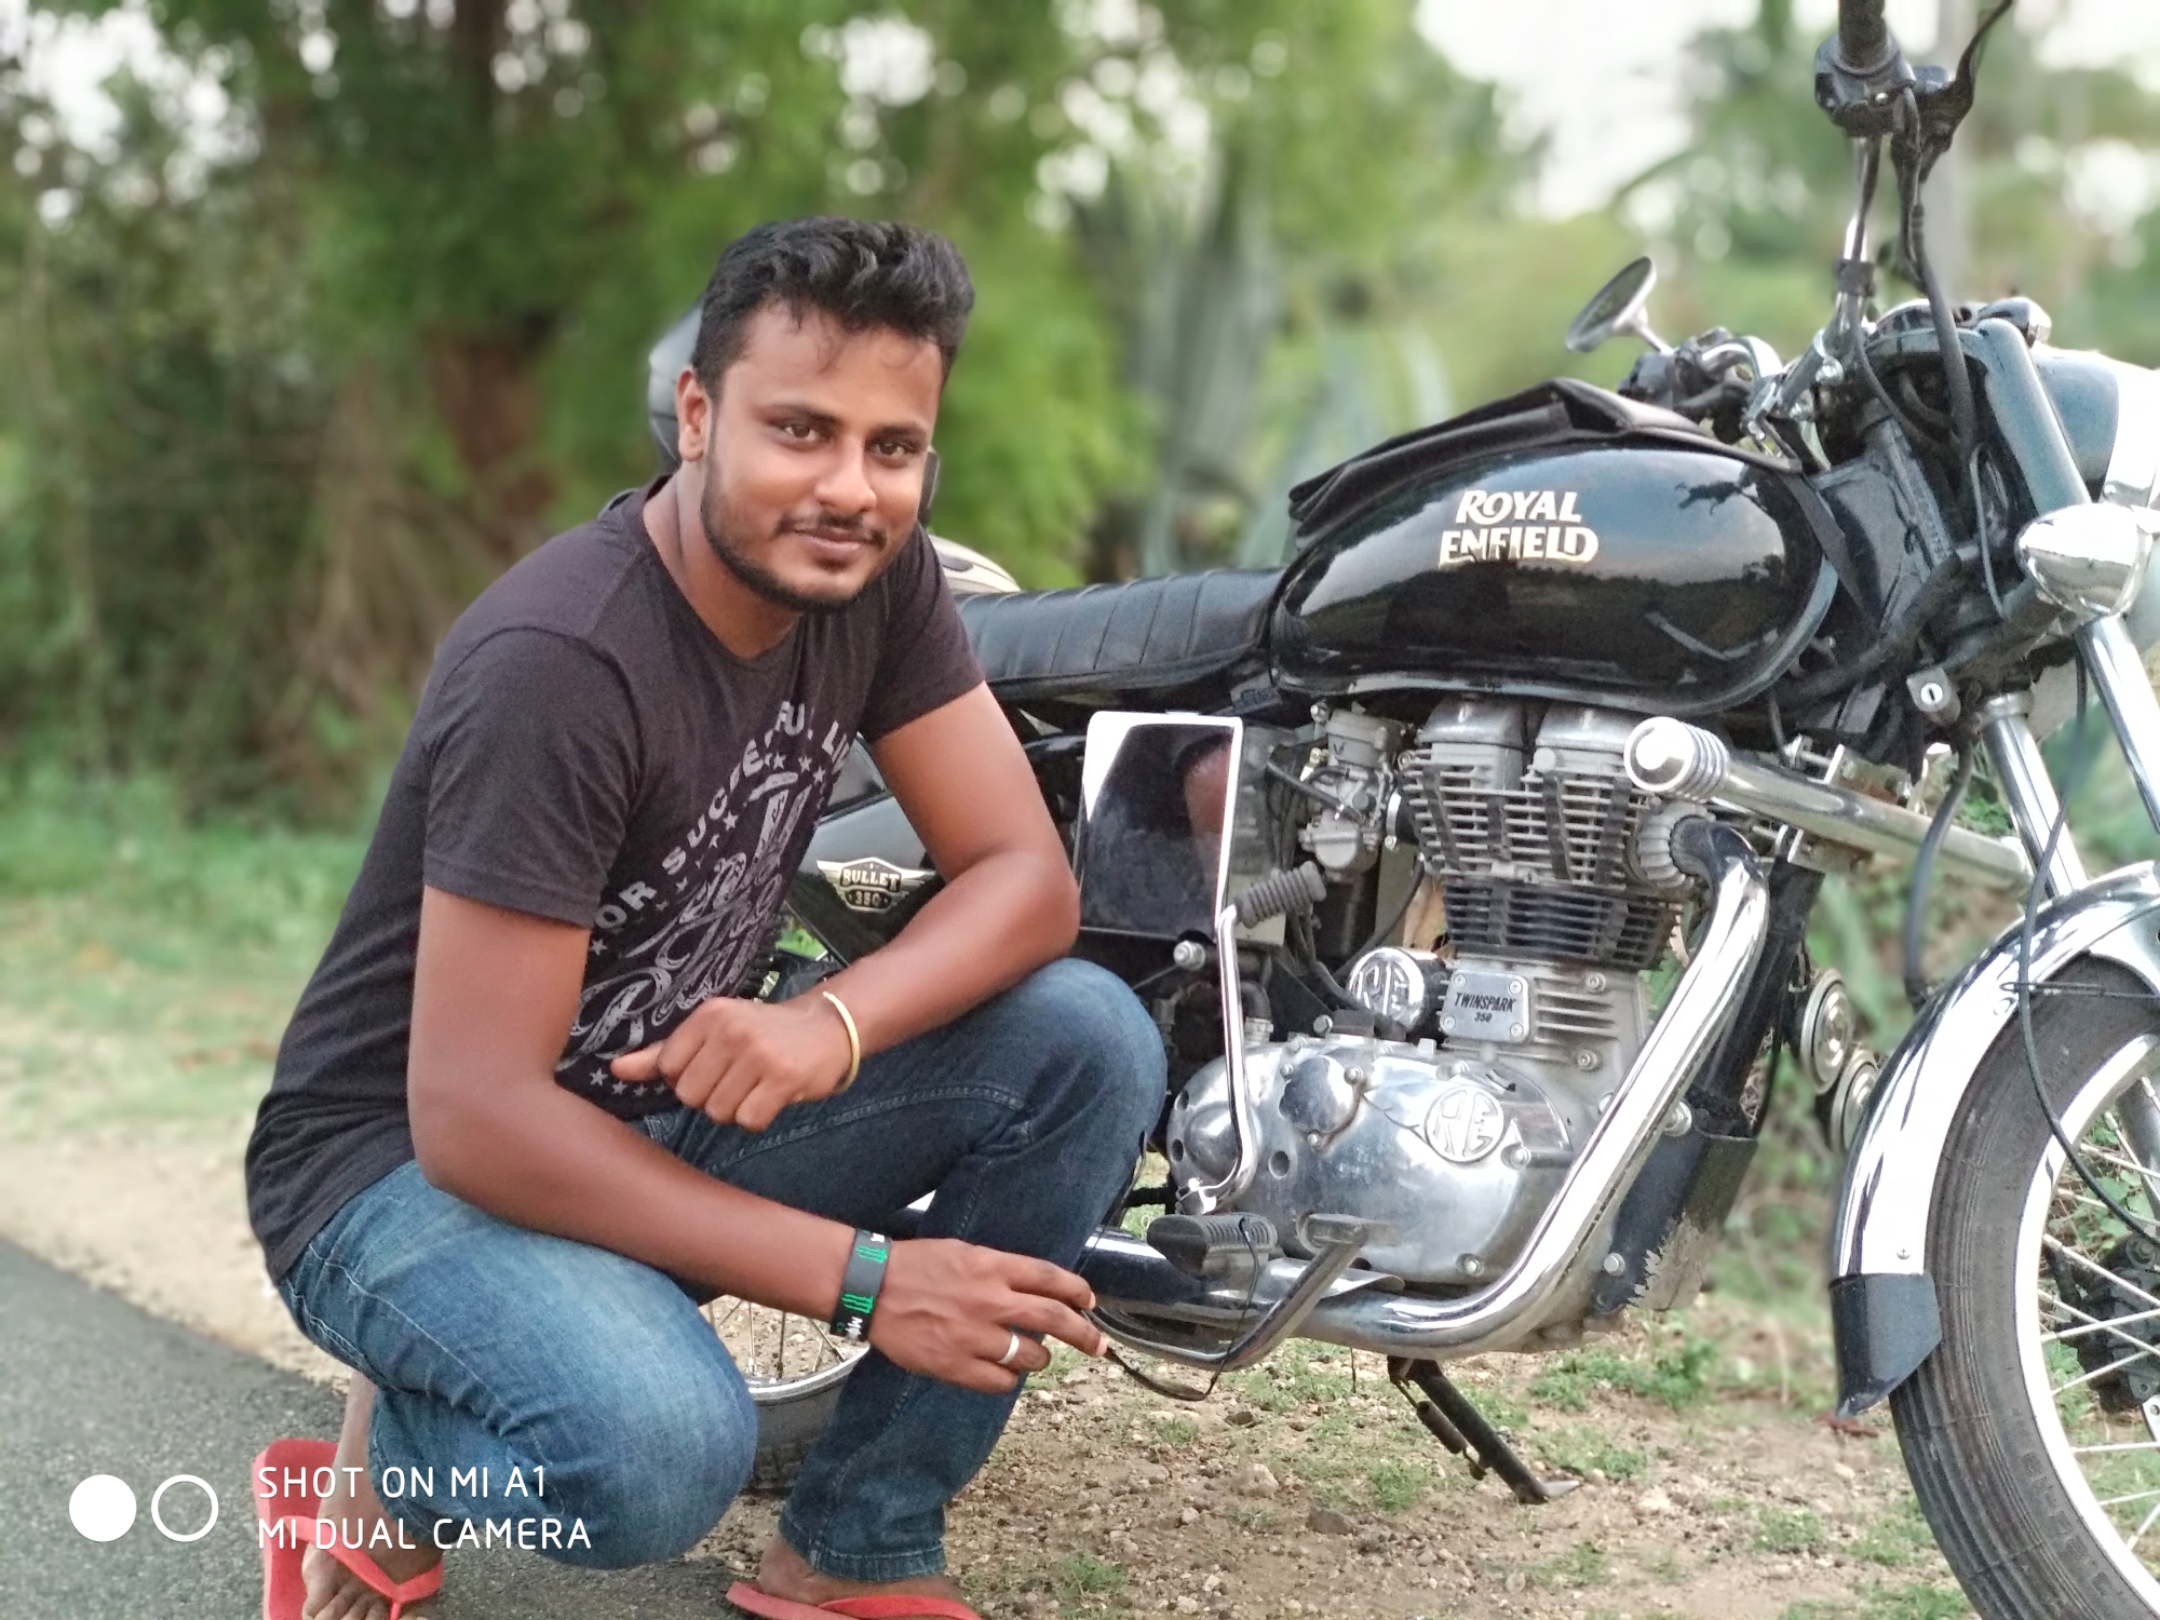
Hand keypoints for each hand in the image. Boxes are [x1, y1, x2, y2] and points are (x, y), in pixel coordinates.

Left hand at [609, 995, 852, 1130]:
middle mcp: (732, 1030)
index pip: (668, 1069)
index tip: (715, 1066)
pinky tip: (772, 1096)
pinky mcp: (784, 1078)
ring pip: (718, 1112)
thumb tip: (614, 1070)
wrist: (828, 1027)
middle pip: (690, 1096)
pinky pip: (748, 1121)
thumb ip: (663, 1053)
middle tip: (738, 1078)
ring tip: (756, 1085)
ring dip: (736, 1108)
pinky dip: (758, 1117)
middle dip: (711, 1097)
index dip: (688, 1078)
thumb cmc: (763, 1032)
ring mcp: (758, 1054)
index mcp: (709, 1015)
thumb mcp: (714, 1031)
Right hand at [867, 1239, 1105, 1393]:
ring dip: (1039, 1358)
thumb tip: (1033, 1288)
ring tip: (1033, 1356)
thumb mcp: (963, 1252)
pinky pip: (1000, 1382)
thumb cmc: (915, 1265)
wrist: (871, 1287)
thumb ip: (999, 1269)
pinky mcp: (955, 1365)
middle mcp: (990, 1300)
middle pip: (1054, 1318)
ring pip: (1031, 1355)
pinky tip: (1004, 1372)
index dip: (1077, 1291)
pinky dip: (1009, 1379)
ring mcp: (974, 1335)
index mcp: (992, 1266)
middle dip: (1084, 1334)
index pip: (1050, 1278)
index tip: (1090, 1302)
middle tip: (1098, 1345)